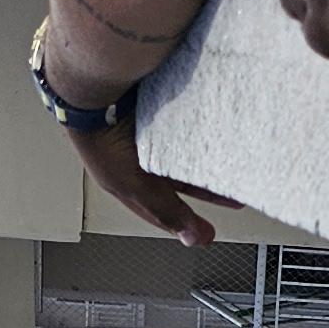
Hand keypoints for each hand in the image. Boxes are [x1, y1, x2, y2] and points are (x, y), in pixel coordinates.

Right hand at [74, 121, 227, 244]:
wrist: (95, 89)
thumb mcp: (134, 185)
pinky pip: (188, 123)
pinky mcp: (162, 108)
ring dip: (208, 158)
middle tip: (233, 198)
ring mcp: (152, 132)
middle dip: (207, 190)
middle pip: (181, 179)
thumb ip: (163, 210)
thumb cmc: (100, 140)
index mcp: (129, 181)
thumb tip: (190, 238)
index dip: (183, 223)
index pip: (161, 209)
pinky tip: (218, 132)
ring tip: (234, 163)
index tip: (206, 235)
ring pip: (186, 151)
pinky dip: (201, 129)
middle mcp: (141, 158)